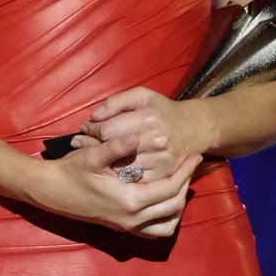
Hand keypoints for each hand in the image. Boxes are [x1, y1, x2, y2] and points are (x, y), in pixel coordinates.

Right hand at [30, 133, 201, 238]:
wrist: (51, 191)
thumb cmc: (71, 171)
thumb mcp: (92, 155)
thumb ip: (117, 146)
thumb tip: (138, 135)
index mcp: (130, 200)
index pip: (170, 188)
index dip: (186, 171)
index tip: (195, 156)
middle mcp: (132, 218)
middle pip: (174, 206)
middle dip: (187, 185)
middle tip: (191, 166)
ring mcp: (128, 226)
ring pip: (168, 224)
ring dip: (178, 205)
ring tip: (180, 184)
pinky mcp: (123, 227)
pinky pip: (154, 231)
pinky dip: (165, 220)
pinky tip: (164, 203)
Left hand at [75, 87, 210, 184]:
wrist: (194, 129)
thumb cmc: (162, 110)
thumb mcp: (142, 96)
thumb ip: (117, 102)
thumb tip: (95, 116)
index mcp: (149, 119)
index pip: (108, 130)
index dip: (91, 130)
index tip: (85, 128)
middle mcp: (156, 141)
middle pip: (113, 150)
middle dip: (92, 146)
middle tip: (80, 143)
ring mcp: (162, 161)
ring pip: (122, 168)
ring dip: (104, 163)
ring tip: (92, 155)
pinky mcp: (165, 175)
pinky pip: (135, 180)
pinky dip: (121, 176)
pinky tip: (111, 168)